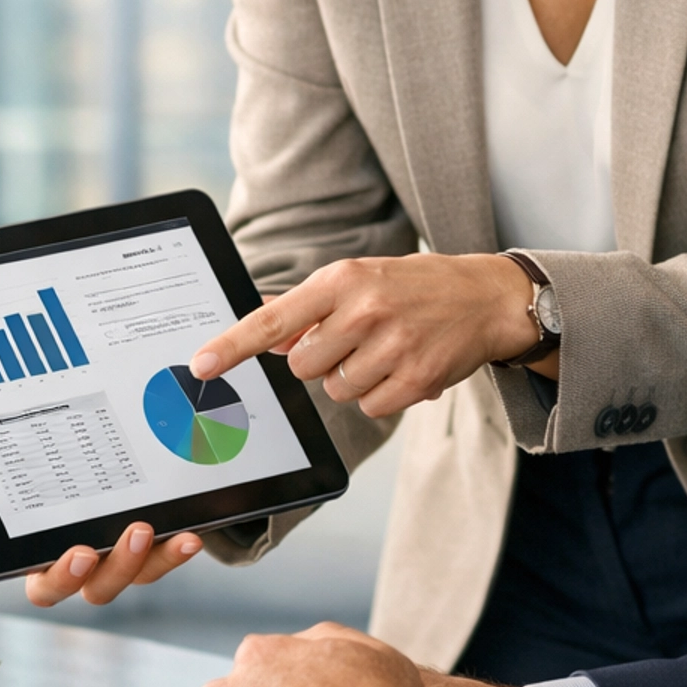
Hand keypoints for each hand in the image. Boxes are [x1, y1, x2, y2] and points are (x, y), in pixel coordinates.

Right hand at [0, 453, 202, 606]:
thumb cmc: (44, 475)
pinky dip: (177, 552)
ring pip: (127, 578)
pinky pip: (165, 562)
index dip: (56, 574)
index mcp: (40, 555)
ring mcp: (118, 559)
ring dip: (140, 560)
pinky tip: (191, 536)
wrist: (110, 465)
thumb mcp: (3, 465)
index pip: (40, 581)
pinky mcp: (154, 547)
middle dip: (97, 573)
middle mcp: (79, 564)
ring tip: (148, 527)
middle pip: (84, 589)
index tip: (72, 552)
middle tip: (104, 545)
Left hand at [188, 254, 556, 419]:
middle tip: (354, 340)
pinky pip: (371, 407)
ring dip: (354, 379)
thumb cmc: (412, 287)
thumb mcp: (358, 280)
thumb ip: (308, 309)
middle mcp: (365, 309)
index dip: (233, 345)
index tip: (202, 364)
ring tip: (385, 350)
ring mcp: (393, 345)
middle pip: (303, 366)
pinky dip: (382, 395)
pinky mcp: (417, 378)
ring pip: (336, 390)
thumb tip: (264, 335)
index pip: (274, 319)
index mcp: (341, 280)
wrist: (485, 296)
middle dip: (321, 361)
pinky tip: (404, 366)